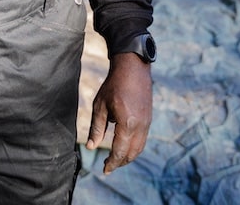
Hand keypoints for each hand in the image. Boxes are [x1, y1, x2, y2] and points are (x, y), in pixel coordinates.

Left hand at [85, 53, 152, 173]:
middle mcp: (140, 126)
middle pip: (132, 153)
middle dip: (120, 162)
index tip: (104, 170)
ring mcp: (147, 123)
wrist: (133, 68)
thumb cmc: (113, 85)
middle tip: (107, 166)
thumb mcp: (100, 105)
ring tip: (115, 158)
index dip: (112, 163)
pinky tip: (124, 145)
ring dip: (128, 156)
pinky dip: (134, 147)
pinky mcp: (149, 119)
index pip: (120, 151)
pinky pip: (143, 139)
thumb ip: (96, 128)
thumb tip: (91, 147)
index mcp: (127, 124)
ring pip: (139, 148)